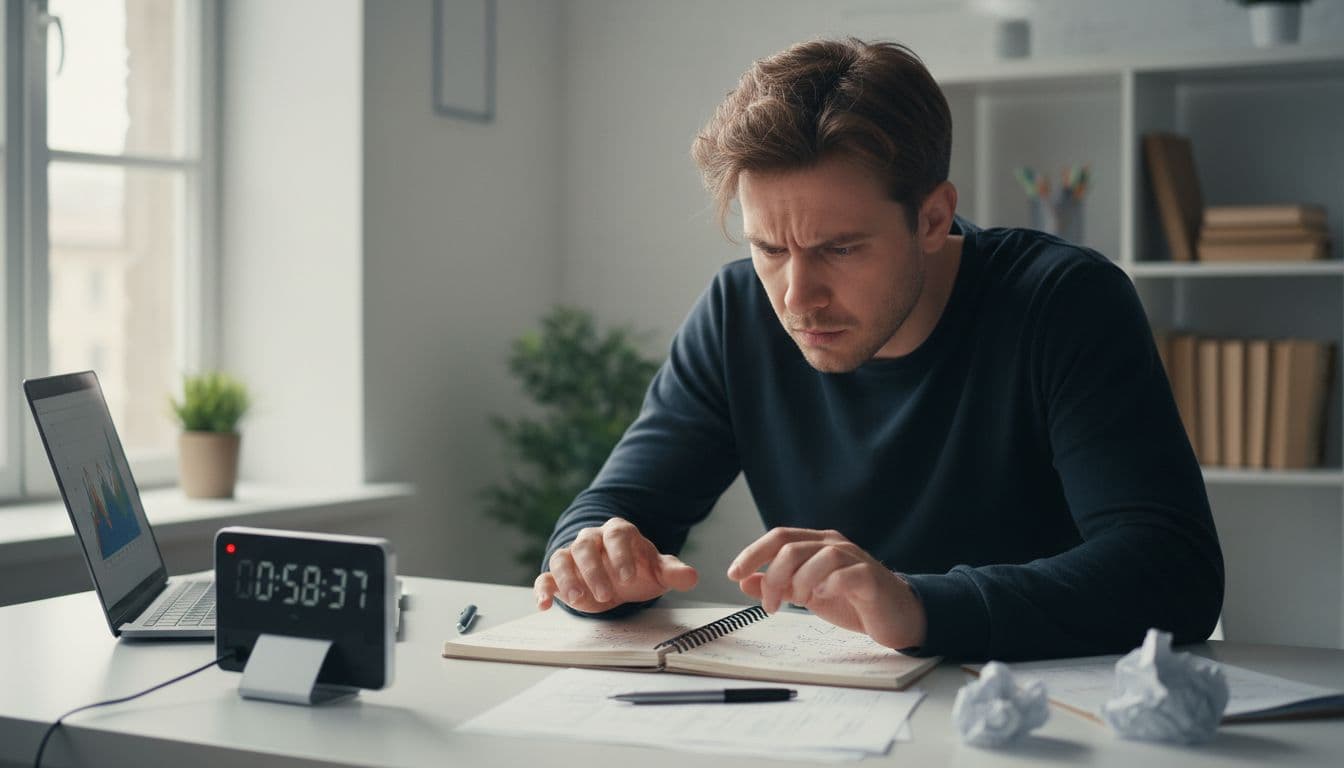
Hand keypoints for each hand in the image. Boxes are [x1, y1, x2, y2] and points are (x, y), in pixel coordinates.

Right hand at [534, 517, 698, 612]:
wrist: (620, 575)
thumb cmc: (639, 569)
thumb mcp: (658, 571)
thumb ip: (673, 572)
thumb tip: (691, 576)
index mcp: (619, 533)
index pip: (617, 535)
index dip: (621, 554)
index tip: (628, 578)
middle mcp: (592, 539)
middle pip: (585, 546)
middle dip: (593, 570)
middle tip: (604, 595)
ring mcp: (573, 556)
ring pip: (562, 558)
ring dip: (567, 578)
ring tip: (576, 600)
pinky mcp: (559, 575)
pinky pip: (546, 577)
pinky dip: (543, 589)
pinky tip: (545, 606)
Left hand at [726, 527, 926, 649]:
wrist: (894, 616)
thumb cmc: (851, 602)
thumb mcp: (806, 594)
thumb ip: (779, 585)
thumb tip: (745, 581)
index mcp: (816, 544)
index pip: (778, 537)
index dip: (752, 553)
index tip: (733, 574)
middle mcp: (834, 545)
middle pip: (791, 548)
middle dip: (773, 578)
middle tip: (771, 605)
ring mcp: (854, 559)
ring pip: (817, 558)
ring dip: (800, 583)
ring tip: (800, 602)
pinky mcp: (870, 578)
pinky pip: (845, 574)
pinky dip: (828, 586)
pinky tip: (824, 598)